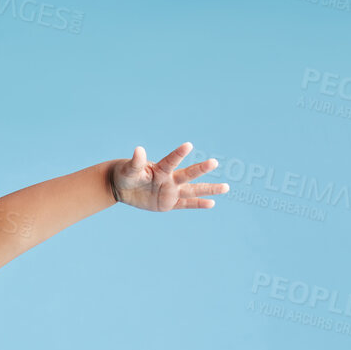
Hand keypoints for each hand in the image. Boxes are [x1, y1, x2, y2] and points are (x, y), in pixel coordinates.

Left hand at [111, 142, 228, 209]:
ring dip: (209, 189)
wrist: (124, 187)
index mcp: (160, 169)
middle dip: (200, 169)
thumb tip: (139, 150)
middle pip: (187, 174)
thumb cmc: (126, 175)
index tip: (188, 145)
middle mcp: (169, 179)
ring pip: (193, 190)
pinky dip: (197, 204)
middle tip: (214, 162)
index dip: (178, 154)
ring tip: (226, 187)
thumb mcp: (129, 170)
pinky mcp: (169, 203)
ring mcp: (171, 191)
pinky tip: (212, 203)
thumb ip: (136, 162)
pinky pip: (185, 204)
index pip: (171, 161)